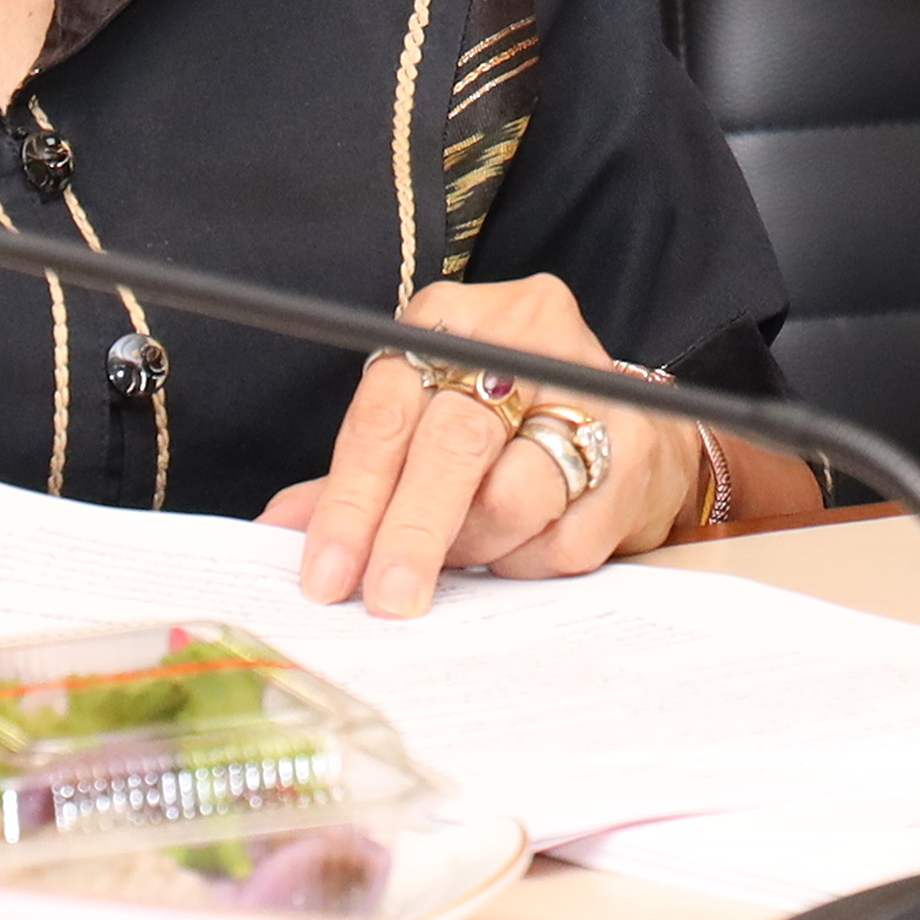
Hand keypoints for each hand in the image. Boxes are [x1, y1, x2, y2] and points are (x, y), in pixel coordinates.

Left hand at [262, 276, 694, 616]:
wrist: (635, 427)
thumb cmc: (508, 428)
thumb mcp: (427, 425)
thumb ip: (361, 473)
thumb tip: (281, 526)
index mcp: (453, 320)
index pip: (387, 411)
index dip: (350, 498)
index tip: (326, 572)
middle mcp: (524, 338)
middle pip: (453, 445)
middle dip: (410, 533)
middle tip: (386, 598)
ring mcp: (590, 387)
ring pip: (512, 496)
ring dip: (477, 549)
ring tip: (470, 555)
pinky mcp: (639, 447)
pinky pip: (563, 535)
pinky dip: (529, 559)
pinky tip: (524, 547)